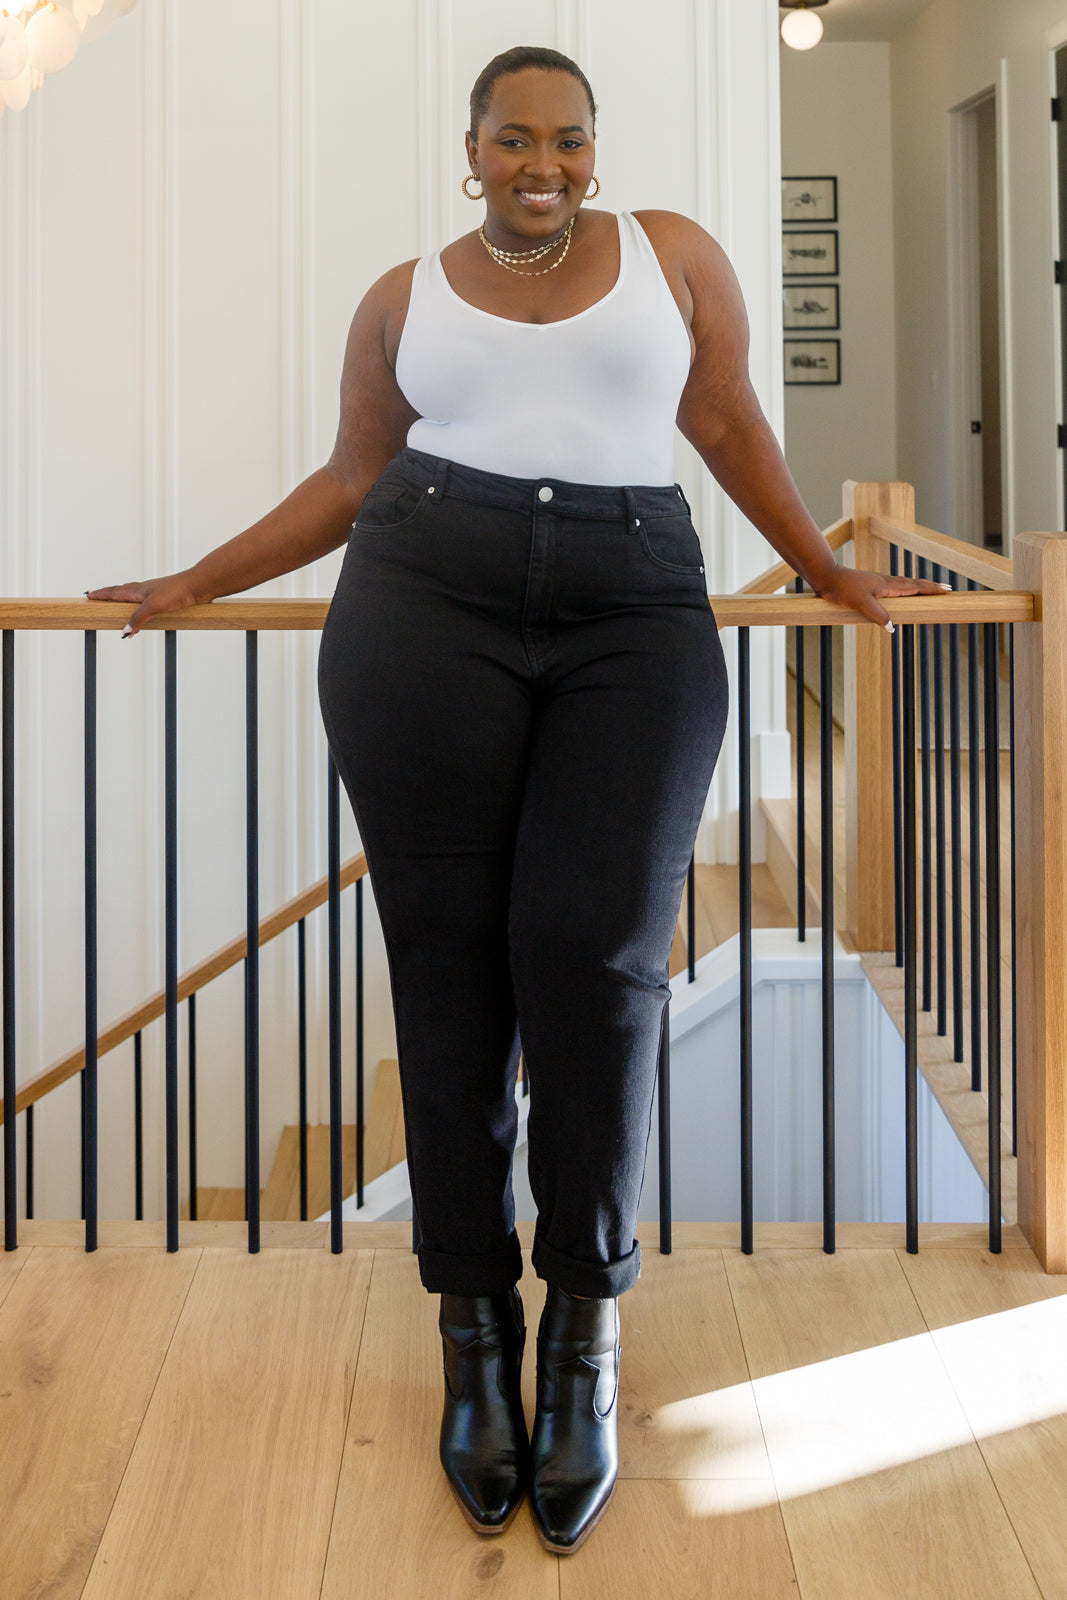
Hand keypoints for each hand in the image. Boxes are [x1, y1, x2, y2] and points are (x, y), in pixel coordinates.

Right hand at [84, 572, 201, 638]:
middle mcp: (144, 590)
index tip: (88, 595)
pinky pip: (146, 603)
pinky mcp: (166, 599)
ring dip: (122, 599)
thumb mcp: (154, 606)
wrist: (199, 585)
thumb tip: (125, 632)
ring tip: (115, 601)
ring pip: (133, 596)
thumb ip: (138, 618)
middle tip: (96, 596)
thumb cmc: (177, 591)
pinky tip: (144, 610)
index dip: (101, 594)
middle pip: (121, 591)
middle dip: (108, 595)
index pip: (114, 592)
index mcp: (137, 590)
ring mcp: (155, 594)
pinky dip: (139, 607)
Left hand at [812, 566, 950, 632]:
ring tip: (929, 590)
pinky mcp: (871, 587)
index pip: (915, 587)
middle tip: (946, 589)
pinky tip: (901, 593)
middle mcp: (886, 582)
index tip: (947, 590)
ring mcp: (879, 584)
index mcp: (888, 586)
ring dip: (919, 587)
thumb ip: (878, 615)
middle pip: (914, 584)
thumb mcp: (861, 604)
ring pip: (904, 585)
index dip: (931, 590)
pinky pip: (894, 588)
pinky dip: (904, 589)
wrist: (827, 578)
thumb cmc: (843, 589)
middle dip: (930, 587)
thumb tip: (893, 627)